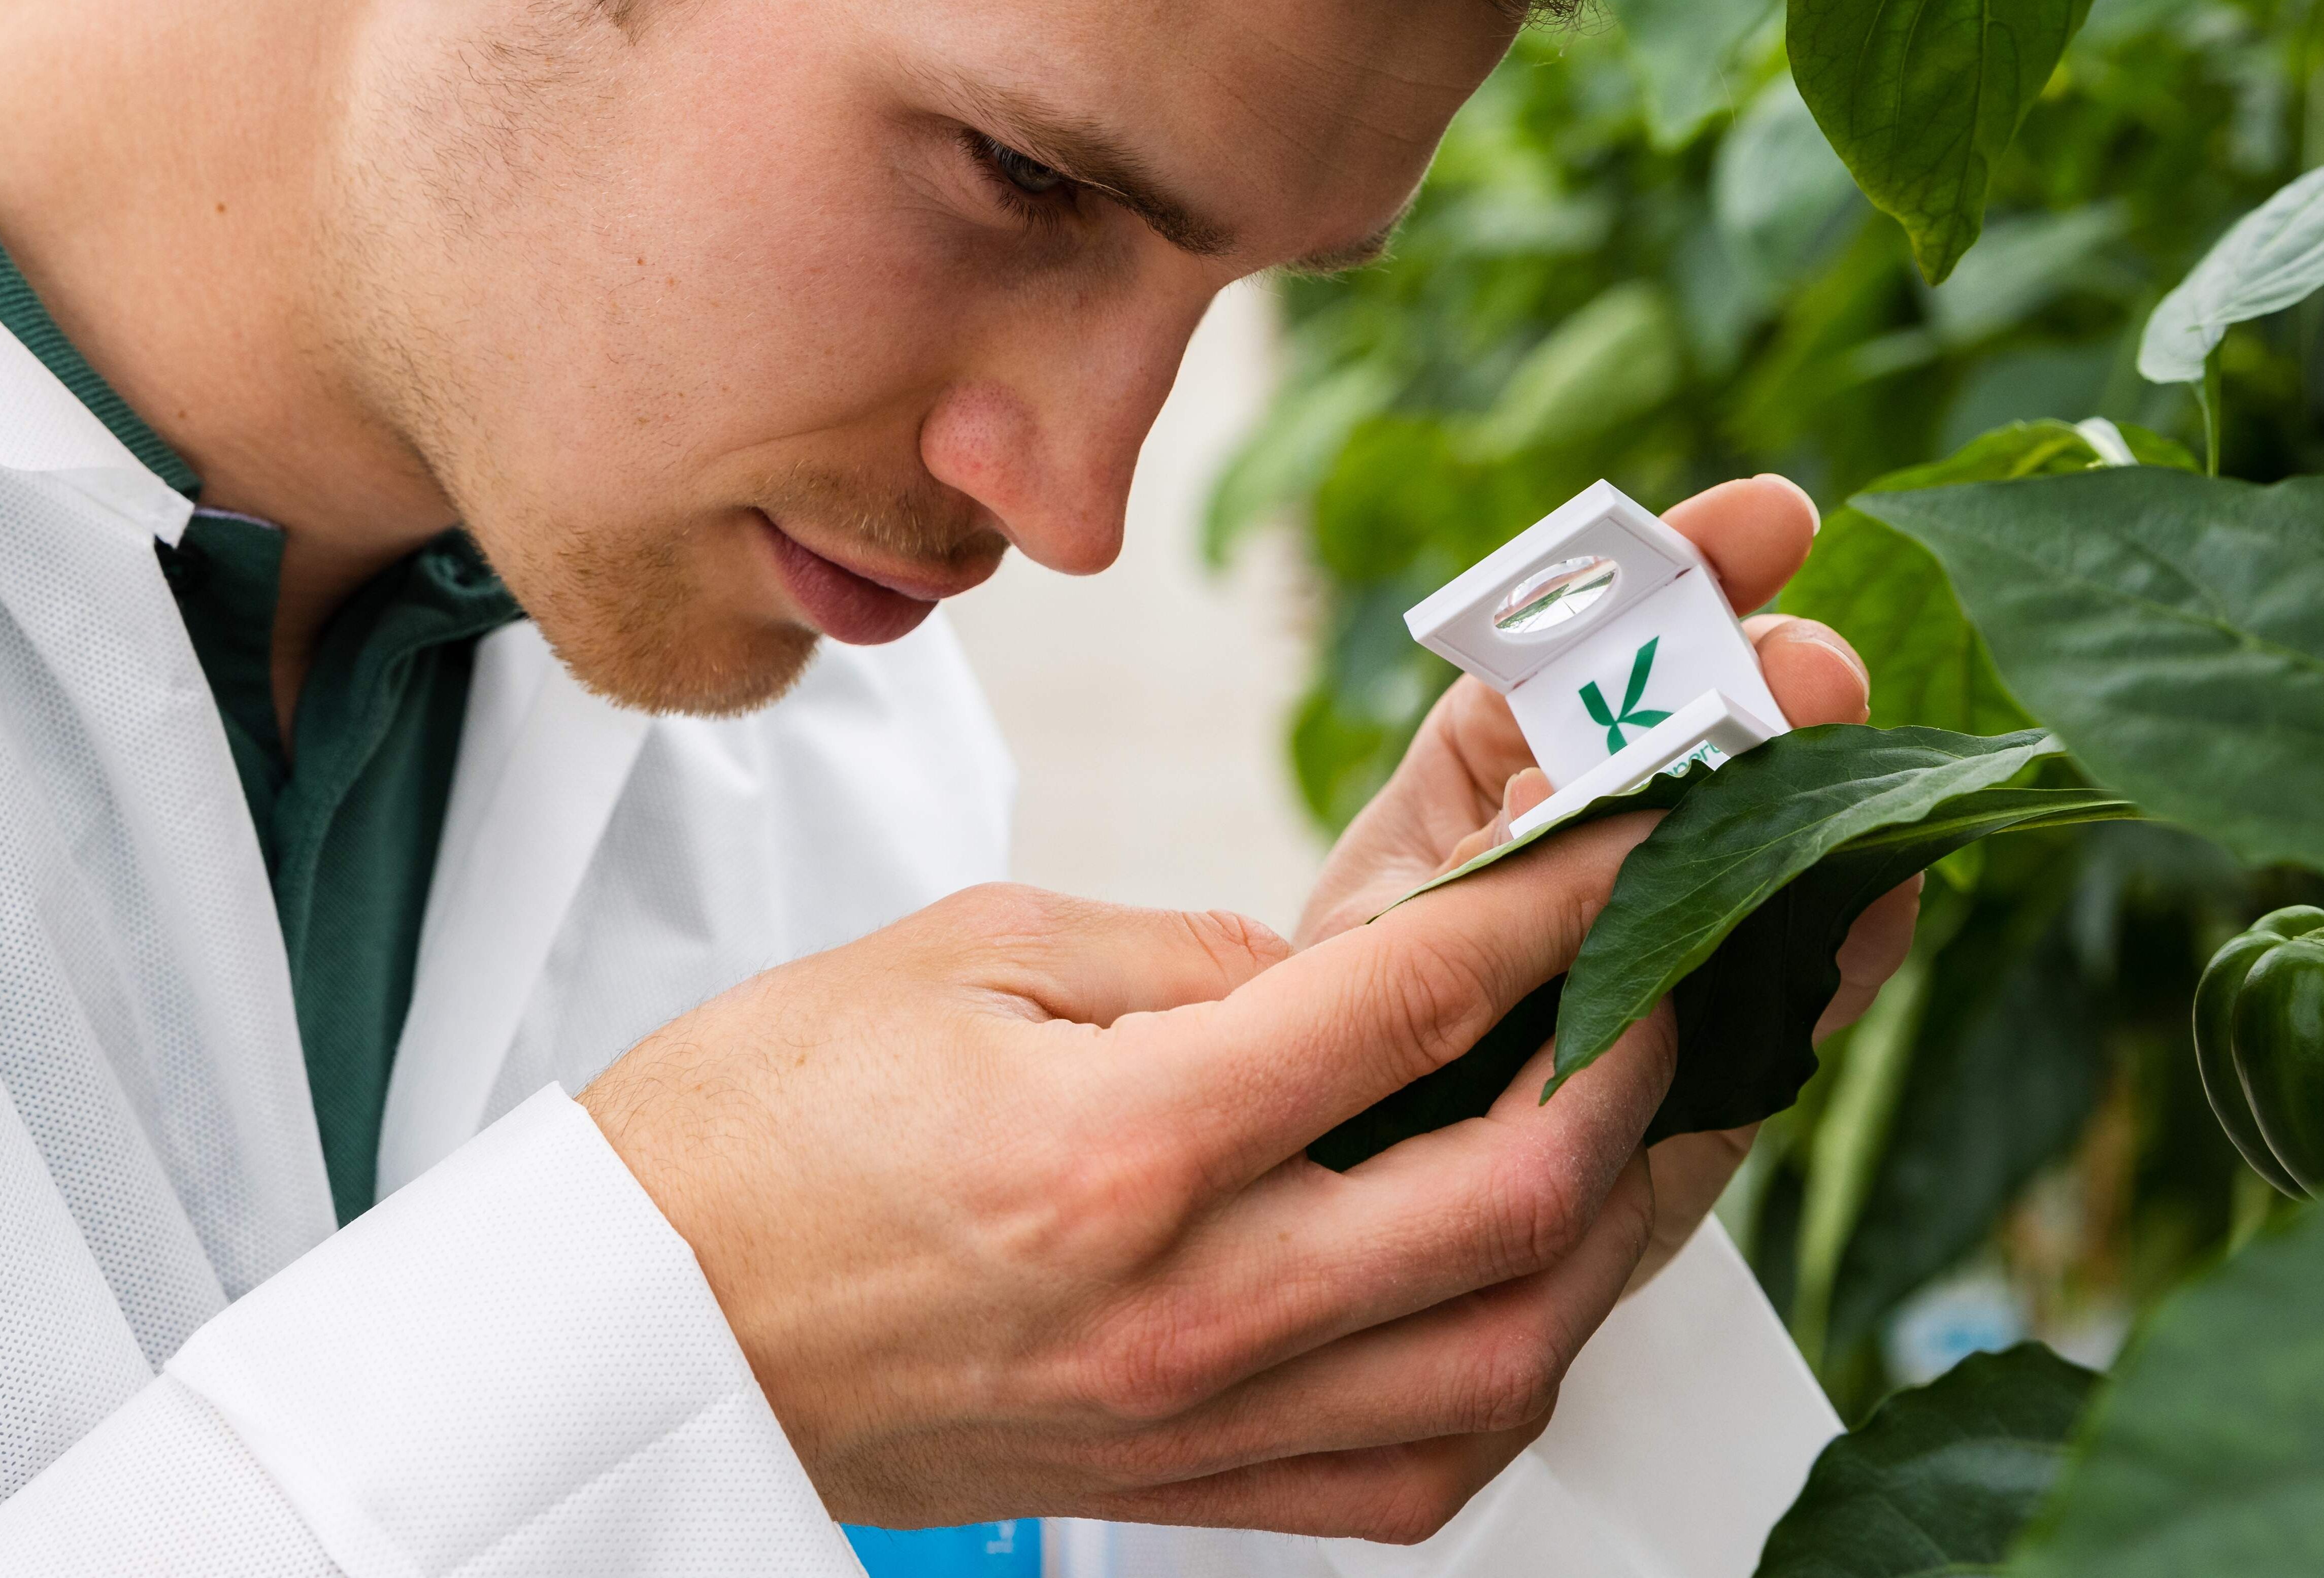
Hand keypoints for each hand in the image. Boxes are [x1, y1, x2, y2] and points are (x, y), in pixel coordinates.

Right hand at [581, 811, 1682, 1540]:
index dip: (1563, 901)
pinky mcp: (1181, 1493)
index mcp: (1118, 1145)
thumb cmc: (763, 1123)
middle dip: (1644, 1071)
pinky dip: (1518, 1370)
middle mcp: (1181, 1309)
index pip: (1414, 1005)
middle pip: (1513, 1205)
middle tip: (1691, 968)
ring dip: (1616, 1231)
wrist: (632, 1329)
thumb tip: (1356, 968)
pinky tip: (1542, 1276)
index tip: (1645, 830)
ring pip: (1507, 1358)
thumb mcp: (968, 954)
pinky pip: (1419, 1475)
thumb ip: (1189, 955)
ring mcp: (1190, 1425)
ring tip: (1657, 1114)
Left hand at [1295, 475, 1918, 1294]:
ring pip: (1778, 838)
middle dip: (1769, 678)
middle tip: (1809, 666)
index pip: (1595, 639)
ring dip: (1822, 791)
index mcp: (1502, 770)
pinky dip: (1848, 931)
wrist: (1337, 1231)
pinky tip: (1876, 888)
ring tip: (1843, 748)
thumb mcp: (1358, 959)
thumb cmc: (1321, 1057)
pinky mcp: (1735, 1049)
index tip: (1773, 517)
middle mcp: (1611, 839)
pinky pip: (1809, 976)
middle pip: (1712, 725)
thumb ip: (1457, 883)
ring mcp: (1685, 938)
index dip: (1685, 566)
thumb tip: (1556, 789)